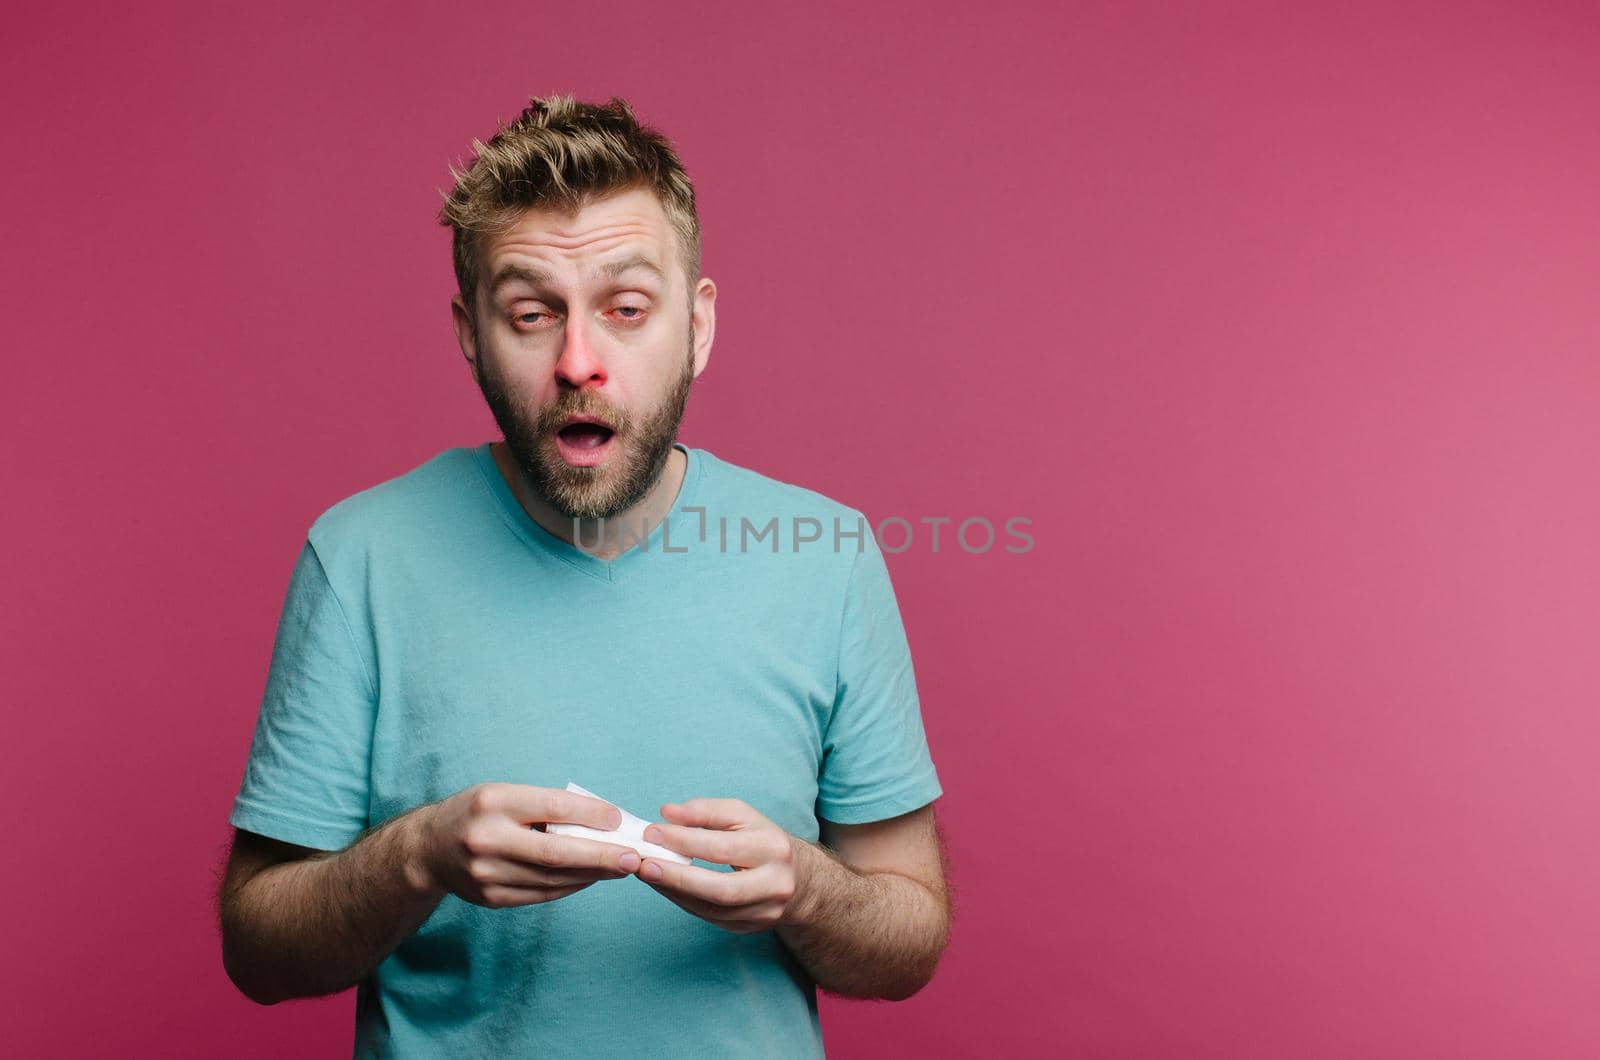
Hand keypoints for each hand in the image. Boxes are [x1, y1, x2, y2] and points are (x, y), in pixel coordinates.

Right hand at [416, 783, 643, 907]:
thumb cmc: (479, 813)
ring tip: (619, 867)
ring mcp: (486, 874)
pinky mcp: (490, 898)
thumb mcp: (505, 794)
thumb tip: (603, 821)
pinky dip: (570, 886)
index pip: (553, 808)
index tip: (619, 819)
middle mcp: (486, 839)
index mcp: (493, 802)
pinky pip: (541, 894)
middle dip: (601, 856)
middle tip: (633, 857)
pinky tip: (590, 878)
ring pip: (552, 878)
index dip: (591, 815)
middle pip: (556, 852)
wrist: (428, 848)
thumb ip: (546, 805)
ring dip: (591, 874)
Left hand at [634, 798, 808, 933]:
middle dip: (677, 877)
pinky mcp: (750, 928)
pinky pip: (709, 918)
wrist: (797, 878)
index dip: (684, 841)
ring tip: (647, 873)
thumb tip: (667, 813)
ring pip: (712, 909)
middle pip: (720, 889)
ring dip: (674, 891)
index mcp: (774, 848)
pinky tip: (665, 886)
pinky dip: (683, 901)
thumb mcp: (741, 815)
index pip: (723, 848)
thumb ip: (705, 811)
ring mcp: (764, 912)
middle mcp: (775, 884)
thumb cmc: (762, 840)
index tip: (652, 833)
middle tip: (643, 864)